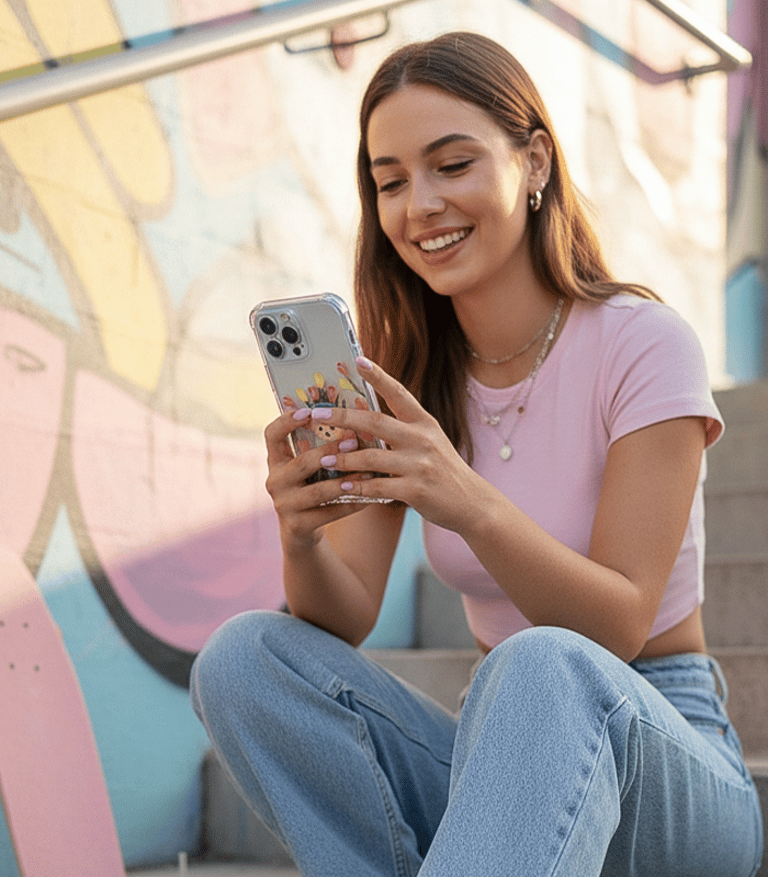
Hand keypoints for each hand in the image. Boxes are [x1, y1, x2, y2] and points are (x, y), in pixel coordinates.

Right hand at [263, 408, 368, 550]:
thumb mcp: (308, 467)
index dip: (287, 421)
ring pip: (318, 491)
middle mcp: (275, 481)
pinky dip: (351, 504)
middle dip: (329, 451)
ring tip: (367, 473)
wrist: (301, 530)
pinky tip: (370, 497)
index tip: (308, 411)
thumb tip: (355, 421)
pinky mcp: (297, 525)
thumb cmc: (311, 486)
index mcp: (276, 460)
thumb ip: (319, 447)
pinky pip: (329, 513)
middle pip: (301, 463)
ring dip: (344, 481)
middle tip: (353, 441)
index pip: (272, 435)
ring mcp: (284, 505)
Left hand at [308, 357, 487, 531]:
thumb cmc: (444, 469)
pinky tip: (342, 486)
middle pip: (376, 422)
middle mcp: (422, 439)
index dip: (378, 376)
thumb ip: (402, 429)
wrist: (472, 502)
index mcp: (424, 423)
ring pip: (371, 458)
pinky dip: (357, 487)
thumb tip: (362, 415)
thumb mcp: (429, 441)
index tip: (358, 360)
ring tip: (323, 460)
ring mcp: (419, 465)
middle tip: (317, 415)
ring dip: (343, 459)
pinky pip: (378, 487)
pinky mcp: (416, 490)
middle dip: (343, 418)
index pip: (399, 393)